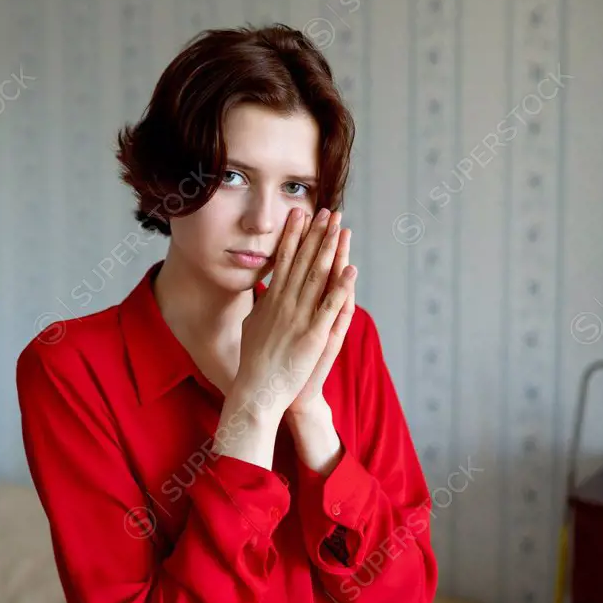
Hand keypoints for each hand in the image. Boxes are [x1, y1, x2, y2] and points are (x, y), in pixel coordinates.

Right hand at [229, 206, 356, 422]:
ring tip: (340, 229)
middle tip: (327, 211)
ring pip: (318, 277)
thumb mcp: (251, 326)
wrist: (257, 391)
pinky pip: (330, 307)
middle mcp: (285, 304)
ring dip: (330, 251)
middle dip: (316, 234)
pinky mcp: (313, 336)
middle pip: (304, 262)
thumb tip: (262, 292)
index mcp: (271, 300)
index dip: (294, 235)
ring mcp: (299, 318)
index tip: (300, 214)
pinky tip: (351, 270)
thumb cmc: (253, 362)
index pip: (284, 259)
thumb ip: (260, 307)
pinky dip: (341, 288)